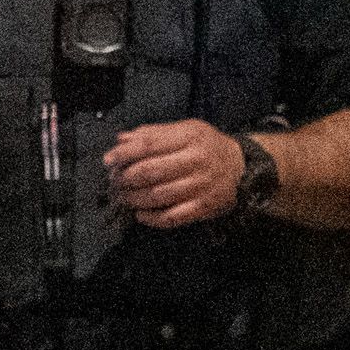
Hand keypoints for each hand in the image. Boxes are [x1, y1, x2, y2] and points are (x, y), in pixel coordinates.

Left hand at [104, 119, 247, 231]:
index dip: (124, 154)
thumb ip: (153, 134)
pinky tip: (140, 214)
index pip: (149, 145)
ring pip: (157, 196)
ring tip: (123, 197)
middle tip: (114, 182)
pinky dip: (151, 218)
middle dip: (125, 178)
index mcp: (189, 137)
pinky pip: (171, 217)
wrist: (241, 168)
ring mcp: (201, 186)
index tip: (108, 161)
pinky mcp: (203, 207)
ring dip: (133, 199)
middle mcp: (196, 160)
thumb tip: (121, 140)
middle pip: (150, 171)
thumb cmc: (206, 147)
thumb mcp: (185, 130)